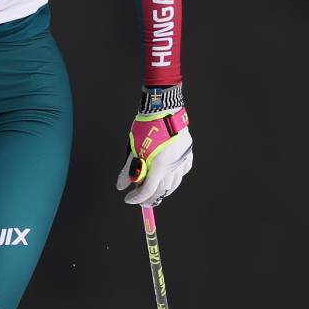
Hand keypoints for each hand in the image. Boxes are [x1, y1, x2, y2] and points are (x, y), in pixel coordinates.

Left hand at [115, 85, 192, 206]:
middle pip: (161, 190)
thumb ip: (128, 170)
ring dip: (162, 190)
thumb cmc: (147, 126)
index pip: (148, 191)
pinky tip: (168, 177)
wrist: (164, 109)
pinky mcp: (187, 153)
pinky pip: (182, 172)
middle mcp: (173, 166)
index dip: (137, 198)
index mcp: (159, 166)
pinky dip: (175, 178)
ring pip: (174, 184)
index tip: (128, 199)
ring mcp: (182, 160)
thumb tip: (121, 186)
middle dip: (149, 198)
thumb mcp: (133, 149)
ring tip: (153, 192)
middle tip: (140, 199)